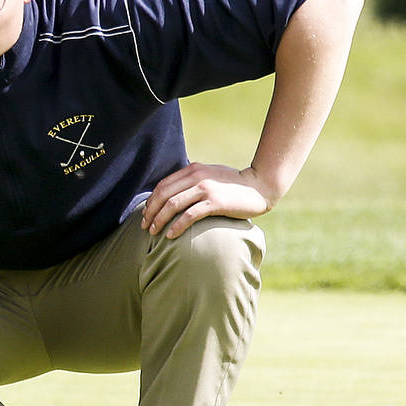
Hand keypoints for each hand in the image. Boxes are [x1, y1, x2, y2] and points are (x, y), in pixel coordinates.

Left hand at [141, 161, 273, 238]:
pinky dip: (176, 226)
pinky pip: (189, 215)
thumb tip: (176, 194)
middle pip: (164, 195)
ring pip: (173, 204)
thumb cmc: (234, 185)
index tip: (146, 214)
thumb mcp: (211, 176)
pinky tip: (170, 235)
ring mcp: (206, 189)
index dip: (151, 200)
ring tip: (153, 232)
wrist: (260, 186)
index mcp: (193, 169)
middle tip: (145, 226)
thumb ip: (194, 181)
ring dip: (159, 220)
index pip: (163, 185)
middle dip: (150, 212)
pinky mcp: (214, 202)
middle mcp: (197, 177)